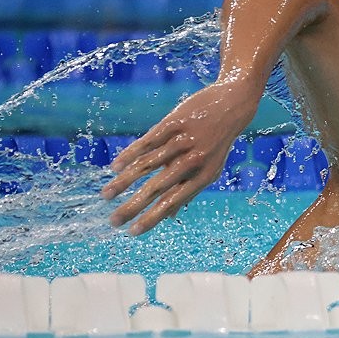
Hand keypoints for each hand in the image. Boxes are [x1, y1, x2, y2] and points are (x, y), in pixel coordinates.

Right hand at [101, 78, 259, 234]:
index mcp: (203, 177)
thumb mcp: (210, 169)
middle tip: (113, 221)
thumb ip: (189, 190)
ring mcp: (182, 141)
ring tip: (106, 196)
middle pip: (156, 189)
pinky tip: (115, 167)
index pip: (172, 203)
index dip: (151, 219)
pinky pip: (146, 141)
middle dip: (132, 207)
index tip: (132, 233)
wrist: (231, 104)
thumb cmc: (217, 143)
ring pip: (146, 165)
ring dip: (123, 183)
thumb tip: (170, 216)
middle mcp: (193, 161)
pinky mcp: (173, 123)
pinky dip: (129, 155)